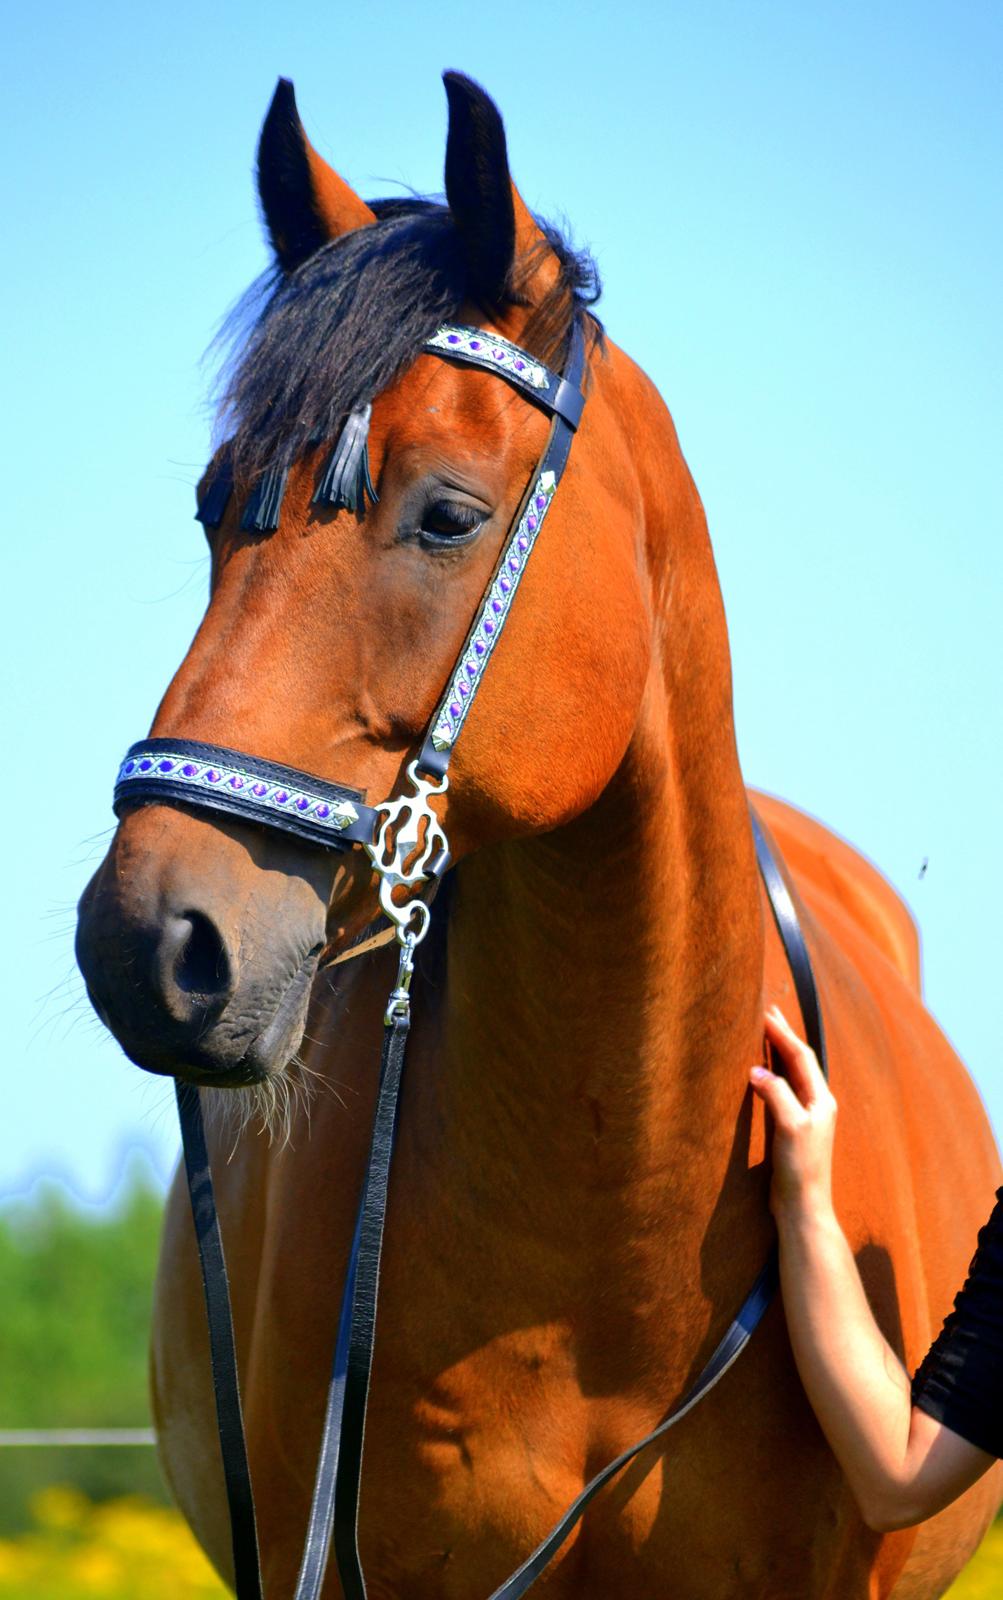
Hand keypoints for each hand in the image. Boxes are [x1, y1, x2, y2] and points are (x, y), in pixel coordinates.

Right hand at [750, 1004, 837, 1218]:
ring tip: (765, 1034)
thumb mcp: (790, 1126)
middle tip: (768, 1012)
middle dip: (784, 1036)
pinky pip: (782, 1090)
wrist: (803, 1206)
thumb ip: (776, 1094)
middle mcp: (816, 1104)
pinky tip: (762, 1073)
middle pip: (799, 1060)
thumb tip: (756, 1070)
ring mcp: (805, 1116)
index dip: (783, 1033)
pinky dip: (772, 1073)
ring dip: (778, 1052)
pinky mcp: (792, 1129)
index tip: (764, 1013)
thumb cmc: (802, 1168)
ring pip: (792, 1074)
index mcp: (821, 1099)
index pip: (800, 1056)